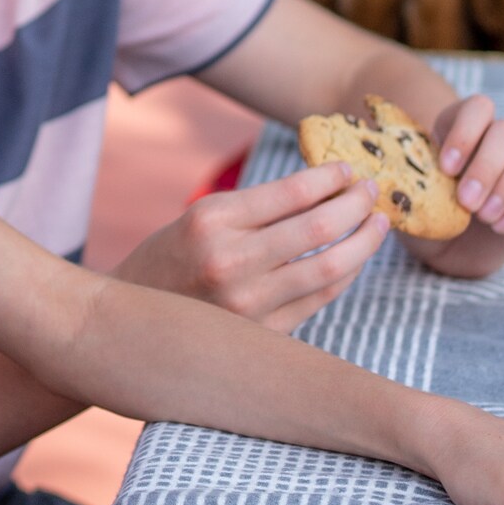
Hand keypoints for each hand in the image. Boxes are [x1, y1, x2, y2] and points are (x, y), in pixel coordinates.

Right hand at [113, 165, 391, 334]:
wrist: (126, 325)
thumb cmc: (169, 262)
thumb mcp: (199, 219)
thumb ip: (256, 208)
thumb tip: (328, 188)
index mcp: (211, 220)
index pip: (292, 192)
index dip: (330, 177)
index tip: (349, 170)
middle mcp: (230, 261)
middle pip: (319, 228)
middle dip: (356, 204)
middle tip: (374, 191)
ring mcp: (248, 305)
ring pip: (330, 268)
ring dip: (364, 242)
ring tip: (377, 223)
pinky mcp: (262, 335)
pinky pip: (321, 300)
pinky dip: (346, 275)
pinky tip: (355, 258)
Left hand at [406, 90, 503, 275]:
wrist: (443, 249)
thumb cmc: (420, 212)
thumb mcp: (404, 191)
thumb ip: (400, 176)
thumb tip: (376, 170)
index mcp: (462, 128)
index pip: (479, 107)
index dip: (466, 133)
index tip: (445, 168)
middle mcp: (496, 141)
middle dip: (487, 167)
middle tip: (465, 202)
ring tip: (483, 217)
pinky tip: (501, 227)